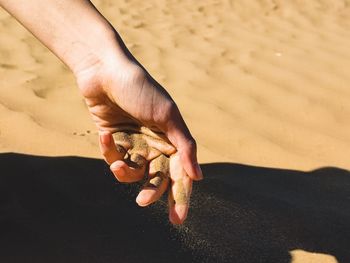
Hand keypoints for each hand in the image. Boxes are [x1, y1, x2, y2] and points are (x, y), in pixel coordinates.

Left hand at [76, 57, 202, 223]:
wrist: (106, 72)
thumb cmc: (142, 90)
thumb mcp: (167, 116)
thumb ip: (184, 146)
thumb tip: (198, 177)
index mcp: (172, 140)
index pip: (180, 174)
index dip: (180, 197)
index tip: (178, 219)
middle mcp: (155, 145)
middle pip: (158, 179)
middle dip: (152, 192)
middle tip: (142, 202)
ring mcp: (135, 145)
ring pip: (134, 174)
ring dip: (125, 172)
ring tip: (118, 165)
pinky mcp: (115, 143)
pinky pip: (115, 159)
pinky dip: (109, 151)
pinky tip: (105, 135)